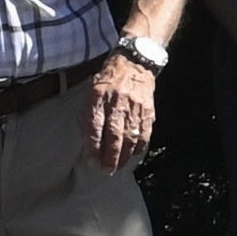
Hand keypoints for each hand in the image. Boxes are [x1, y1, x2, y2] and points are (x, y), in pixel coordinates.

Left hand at [83, 52, 157, 174]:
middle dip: (110, 155)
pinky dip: (138, 147)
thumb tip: (88, 144)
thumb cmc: (107, 81)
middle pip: (114, 134)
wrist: (134, 64)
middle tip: (105, 170)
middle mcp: (118, 101)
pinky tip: (132, 155)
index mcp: (99, 95)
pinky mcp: (148, 111)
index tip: (91, 160)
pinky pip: (144, 133)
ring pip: (130, 137)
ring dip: (123, 156)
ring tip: (117, 167)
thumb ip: (88, 117)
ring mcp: (135, 106)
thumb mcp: (91, 94)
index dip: (93, 145)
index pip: (95, 125)